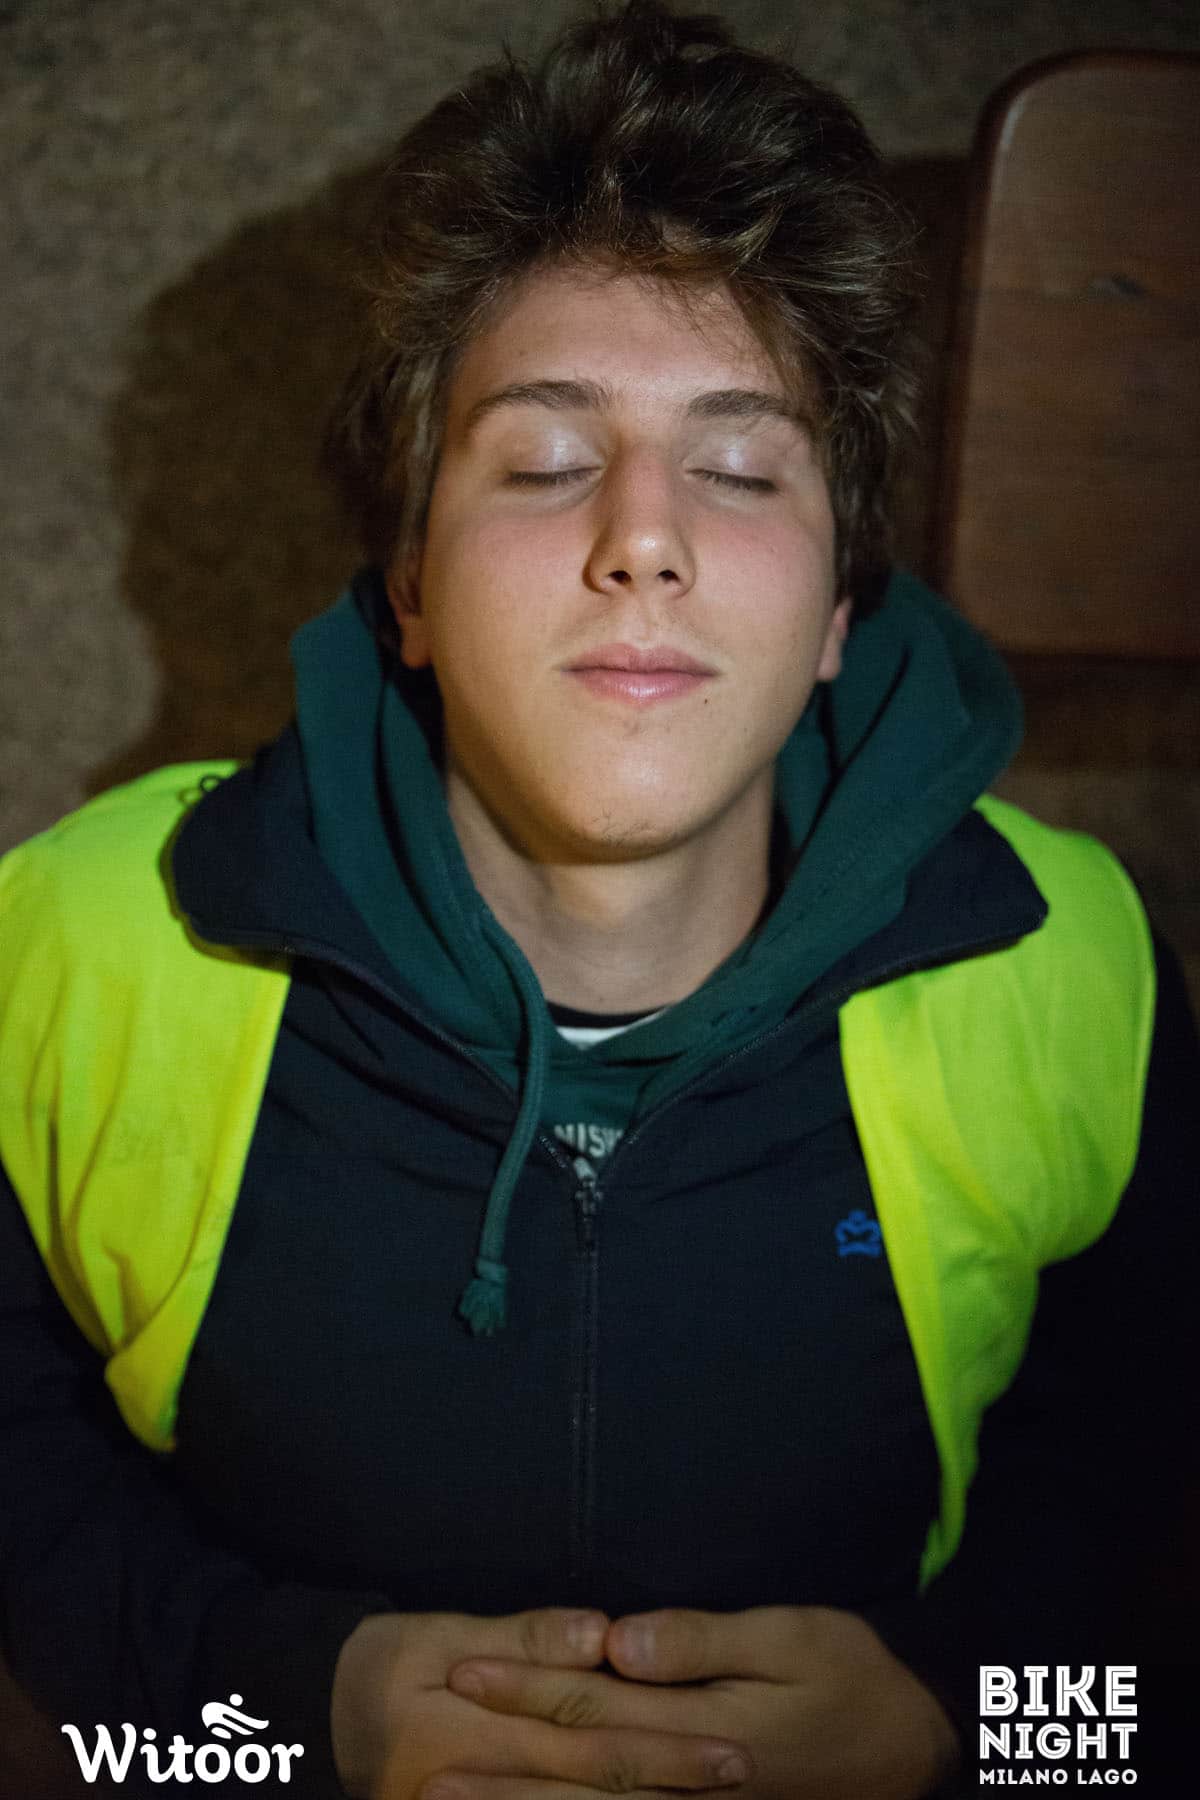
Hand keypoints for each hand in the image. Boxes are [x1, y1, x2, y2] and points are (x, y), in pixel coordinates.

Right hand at [332, 1607, 748, 1799]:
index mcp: (472, 1734)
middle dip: (671, 1785)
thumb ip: (523, 1637)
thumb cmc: (381, 1664)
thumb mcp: (437, 1631)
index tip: (727, 1740)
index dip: (660, 1743)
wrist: (307, 1720)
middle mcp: (476, 1788)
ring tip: (712, 1797)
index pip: (586, 1740)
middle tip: (742, 1772)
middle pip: (592, 1789)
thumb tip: (603, 1636)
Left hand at [442, 1605, 960, 1798]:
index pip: (596, 1709)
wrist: (920, 1750)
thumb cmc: (852, 1676)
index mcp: (708, 1733)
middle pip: (580, 1780)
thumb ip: (699, 1643)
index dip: (526, 1691)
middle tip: (420, 1770)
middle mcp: (695, 1790)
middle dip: (499, 1773)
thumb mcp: (790, 1636)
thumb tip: (617, 1643)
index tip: (462, 1674)